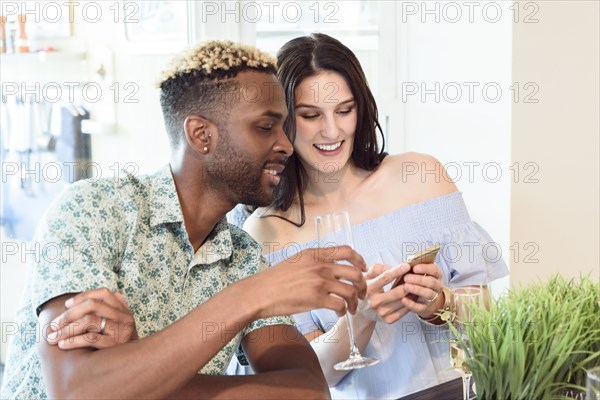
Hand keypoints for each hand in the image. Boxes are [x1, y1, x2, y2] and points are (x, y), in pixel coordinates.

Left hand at [46, 288, 138, 348]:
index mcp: (123, 309)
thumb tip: (117, 293)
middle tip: (53, 325)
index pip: (103, 294)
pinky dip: (73, 341)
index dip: (83, 296)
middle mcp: (123, 317)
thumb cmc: (125, 343)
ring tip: (53, 337)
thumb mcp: (125, 323)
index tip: (67, 304)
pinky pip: (90, 339)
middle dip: (69, 314)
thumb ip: (118, 310)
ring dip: (66, 329)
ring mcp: (120, 330)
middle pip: (92, 306)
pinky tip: (63, 344)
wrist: (138, 362)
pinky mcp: (115, 344)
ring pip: (89, 321)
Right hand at [252, 245, 366, 317]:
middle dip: (362, 285)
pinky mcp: (316, 299)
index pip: (346, 251)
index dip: (360, 260)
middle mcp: (320, 266)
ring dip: (355, 302)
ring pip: (351, 291)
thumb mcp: (296, 261)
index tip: (363, 269)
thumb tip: (329, 268)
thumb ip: (313, 261)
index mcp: (315, 254)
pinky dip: (344, 311)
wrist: (259, 292)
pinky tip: (340, 314)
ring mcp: (319, 282)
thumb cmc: (274, 279)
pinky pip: (340, 305)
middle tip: (362, 293)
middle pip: (355, 272)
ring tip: (352, 308)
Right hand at [364, 264, 412, 322]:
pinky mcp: (389, 320)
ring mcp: (382, 312)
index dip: (397, 271)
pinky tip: (413, 295)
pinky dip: (411, 302)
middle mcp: (375, 302)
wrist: (362, 312)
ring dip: (413, 292)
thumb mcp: (367, 276)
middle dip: (409, 283)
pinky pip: (405, 310)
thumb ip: (378, 269)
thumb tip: (393, 267)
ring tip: (417, 284)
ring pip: (404, 301)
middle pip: (398, 292)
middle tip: (416, 276)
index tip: (407, 266)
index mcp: (369, 289)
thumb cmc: (367, 290)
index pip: (385, 278)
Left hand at [400, 262, 444, 317]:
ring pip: (428, 294)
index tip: (414, 268)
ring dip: (416, 290)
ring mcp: (433, 298)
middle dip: (419, 279)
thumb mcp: (418, 273)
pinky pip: (420, 307)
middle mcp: (437, 286)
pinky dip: (411, 304)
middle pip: (431, 282)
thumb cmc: (418, 281)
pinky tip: (403, 300)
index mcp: (436, 275)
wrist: (423, 300)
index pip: (434, 270)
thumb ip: (414, 267)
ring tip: (405, 286)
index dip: (425, 268)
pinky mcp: (425, 308)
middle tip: (406, 278)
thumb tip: (404, 263)